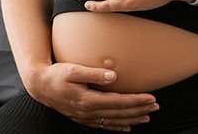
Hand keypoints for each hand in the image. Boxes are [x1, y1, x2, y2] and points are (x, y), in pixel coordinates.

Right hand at [26, 62, 157, 131]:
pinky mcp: (83, 118)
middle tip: (156, 106)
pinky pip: (104, 126)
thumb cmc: (56, 75)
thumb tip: (112, 76)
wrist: (40, 86)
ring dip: (133, 119)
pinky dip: (118, 127)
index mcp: (88, 100)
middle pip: (120, 114)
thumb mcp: (73, 70)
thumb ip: (93, 73)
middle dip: (140, 110)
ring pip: (114, 121)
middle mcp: (88, 112)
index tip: (151, 98)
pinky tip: (127, 127)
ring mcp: (86, 118)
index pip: (119, 102)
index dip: (136, 101)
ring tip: (147, 117)